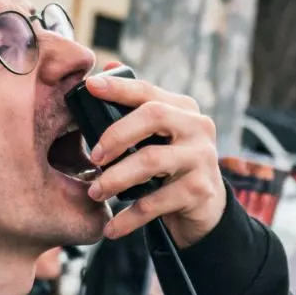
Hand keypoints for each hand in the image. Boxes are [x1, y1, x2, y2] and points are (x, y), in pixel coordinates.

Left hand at [81, 75, 226, 247]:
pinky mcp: (200, 191)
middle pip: (153, 117)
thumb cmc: (172, 165)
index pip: (148, 91)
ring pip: (151, 161)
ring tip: (95, 192)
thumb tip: (108, 66)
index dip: (118, 87)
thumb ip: (137, 105)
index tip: (89, 86)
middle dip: (115, 134)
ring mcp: (202, 158)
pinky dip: (129, 217)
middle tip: (92, 156)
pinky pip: (156, 202)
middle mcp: (198, 128)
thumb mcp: (159, 134)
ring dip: (115, 178)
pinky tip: (112, 228)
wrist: (206, 209)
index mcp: (183, 109)